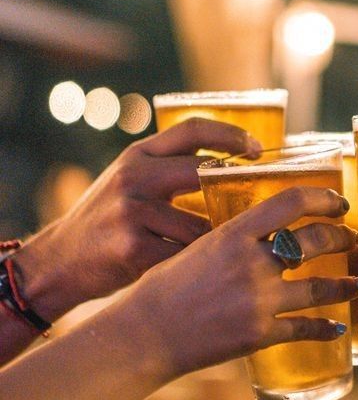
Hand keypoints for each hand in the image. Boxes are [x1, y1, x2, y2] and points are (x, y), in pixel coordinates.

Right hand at [15, 118, 260, 319]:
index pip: (192, 128)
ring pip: (201, 225)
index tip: (256, 148)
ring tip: (217, 251)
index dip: (231, 134)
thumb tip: (233, 166)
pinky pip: (186, 255)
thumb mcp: (130, 181)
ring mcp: (132, 212)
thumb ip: (168, 169)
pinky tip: (190, 271)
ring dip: (215, 240)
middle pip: (204, 171)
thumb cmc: (106, 222)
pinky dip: (194, 265)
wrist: (57, 262)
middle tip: (254, 201)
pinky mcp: (133, 248)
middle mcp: (134, 176)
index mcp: (138, 155)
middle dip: (235, 186)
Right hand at [136, 186, 357, 376]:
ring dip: (345, 284)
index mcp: (233, 233)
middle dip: (342, 238)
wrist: (145, 334)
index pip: (292, 201)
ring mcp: (259, 299)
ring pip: (321, 287)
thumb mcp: (198, 246)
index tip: (338, 202)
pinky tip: (335, 328)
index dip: (323, 198)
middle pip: (316, 239)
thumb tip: (265, 232)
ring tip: (355, 283)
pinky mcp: (260, 334)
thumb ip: (235, 238)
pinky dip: (325, 328)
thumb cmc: (164, 288)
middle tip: (350, 240)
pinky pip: (305, 328)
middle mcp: (252, 261)